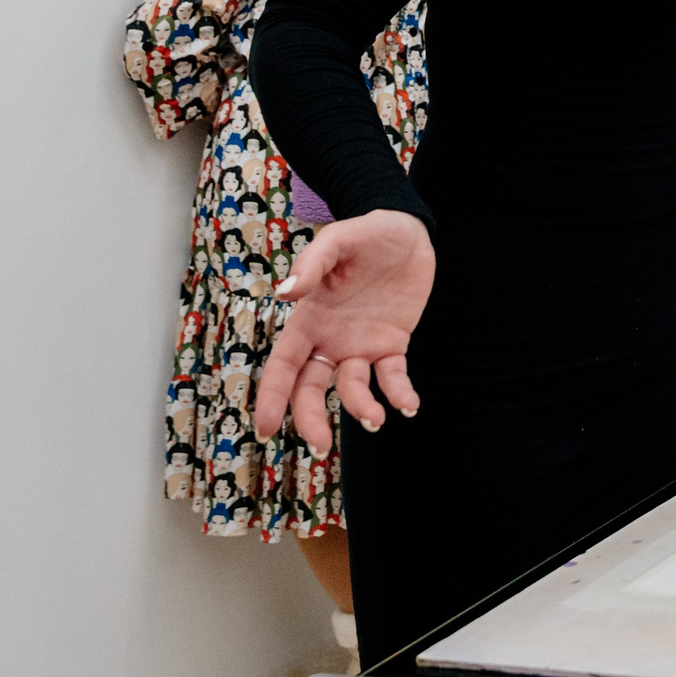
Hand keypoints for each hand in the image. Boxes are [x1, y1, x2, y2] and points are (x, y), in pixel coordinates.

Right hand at [255, 210, 434, 454]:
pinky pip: (392, 376)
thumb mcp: (337, 242)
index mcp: (308, 320)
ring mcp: (361, 344)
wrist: (406, 229)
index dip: (272, 398)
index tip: (266, 429)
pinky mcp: (393, 343)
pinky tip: (409, 406)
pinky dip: (400, 394)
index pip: (283, 366)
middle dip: (311, 420)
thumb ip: (312, 266)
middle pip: (311, 389)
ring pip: (352, 388)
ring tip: (374, 420)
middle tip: (320, 447)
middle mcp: (331, 339)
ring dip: (361, 408)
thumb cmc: (364, 234)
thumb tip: (285, 293)